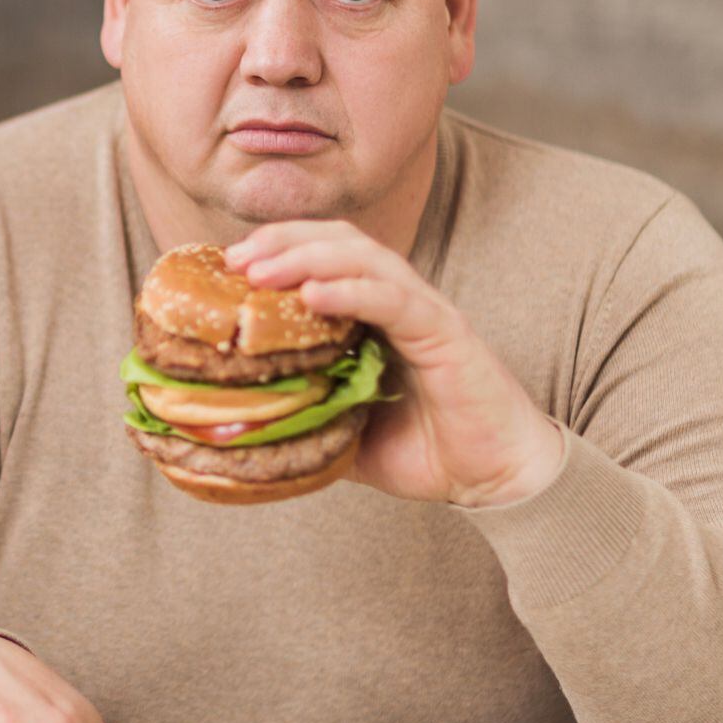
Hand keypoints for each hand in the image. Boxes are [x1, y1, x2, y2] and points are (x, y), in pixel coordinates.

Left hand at [226, 221, 565, 507]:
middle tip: (234, 260)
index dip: (277, 251)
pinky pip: (396, 300)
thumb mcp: (343, 433)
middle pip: (339, 242)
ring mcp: (425, 312)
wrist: (494, 480)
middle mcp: (399, 301)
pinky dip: (352, 290)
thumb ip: (302, 417)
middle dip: (283, 242)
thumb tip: (236, 427)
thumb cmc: (425, 453)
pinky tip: (313, 294)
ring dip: (307, 257)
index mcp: (375, 314)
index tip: (228, 267)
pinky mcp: (446, 334)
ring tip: (261, 271)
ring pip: (365, 259)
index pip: (323, 258)